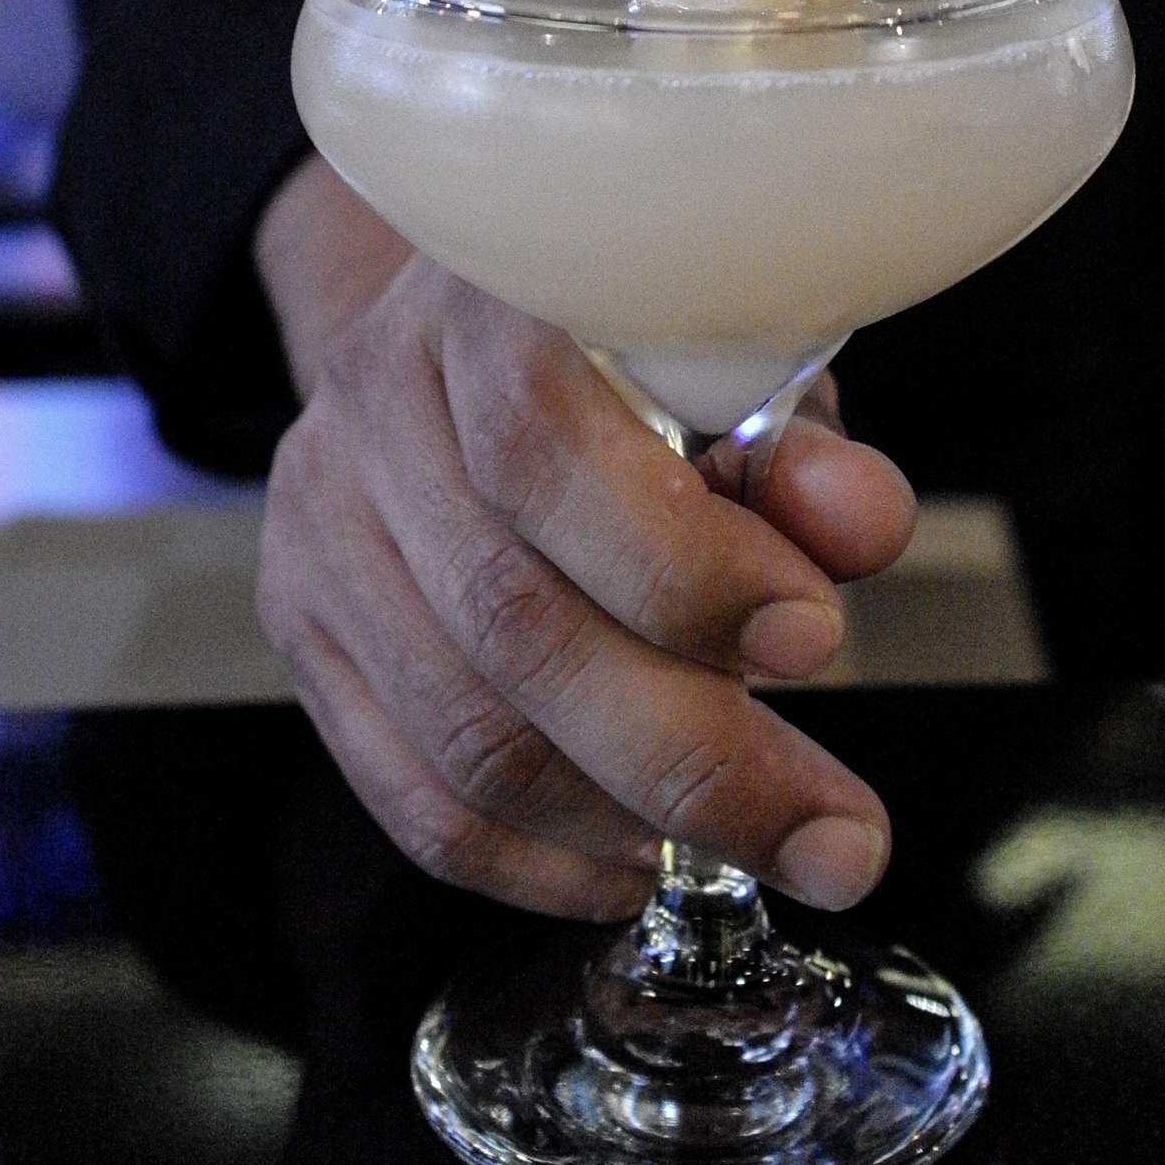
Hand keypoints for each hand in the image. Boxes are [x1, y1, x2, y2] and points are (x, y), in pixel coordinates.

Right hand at [254, 160, 915, 921]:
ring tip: (753, 843)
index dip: (681, 566)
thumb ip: (803, 451)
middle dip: (691, 752)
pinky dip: (536, 862)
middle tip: (832, 834)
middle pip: (507, 618)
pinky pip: (411, 792)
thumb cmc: (630, 350)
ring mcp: (320, 520)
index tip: (814, 635)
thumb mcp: (738, 363)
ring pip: (461, 729)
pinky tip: (635, 865)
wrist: (474, 331)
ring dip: (625, 820)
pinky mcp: (304, 624)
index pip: (541, 448)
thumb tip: (861, 525)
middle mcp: (377, 401)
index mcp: (484, 299)